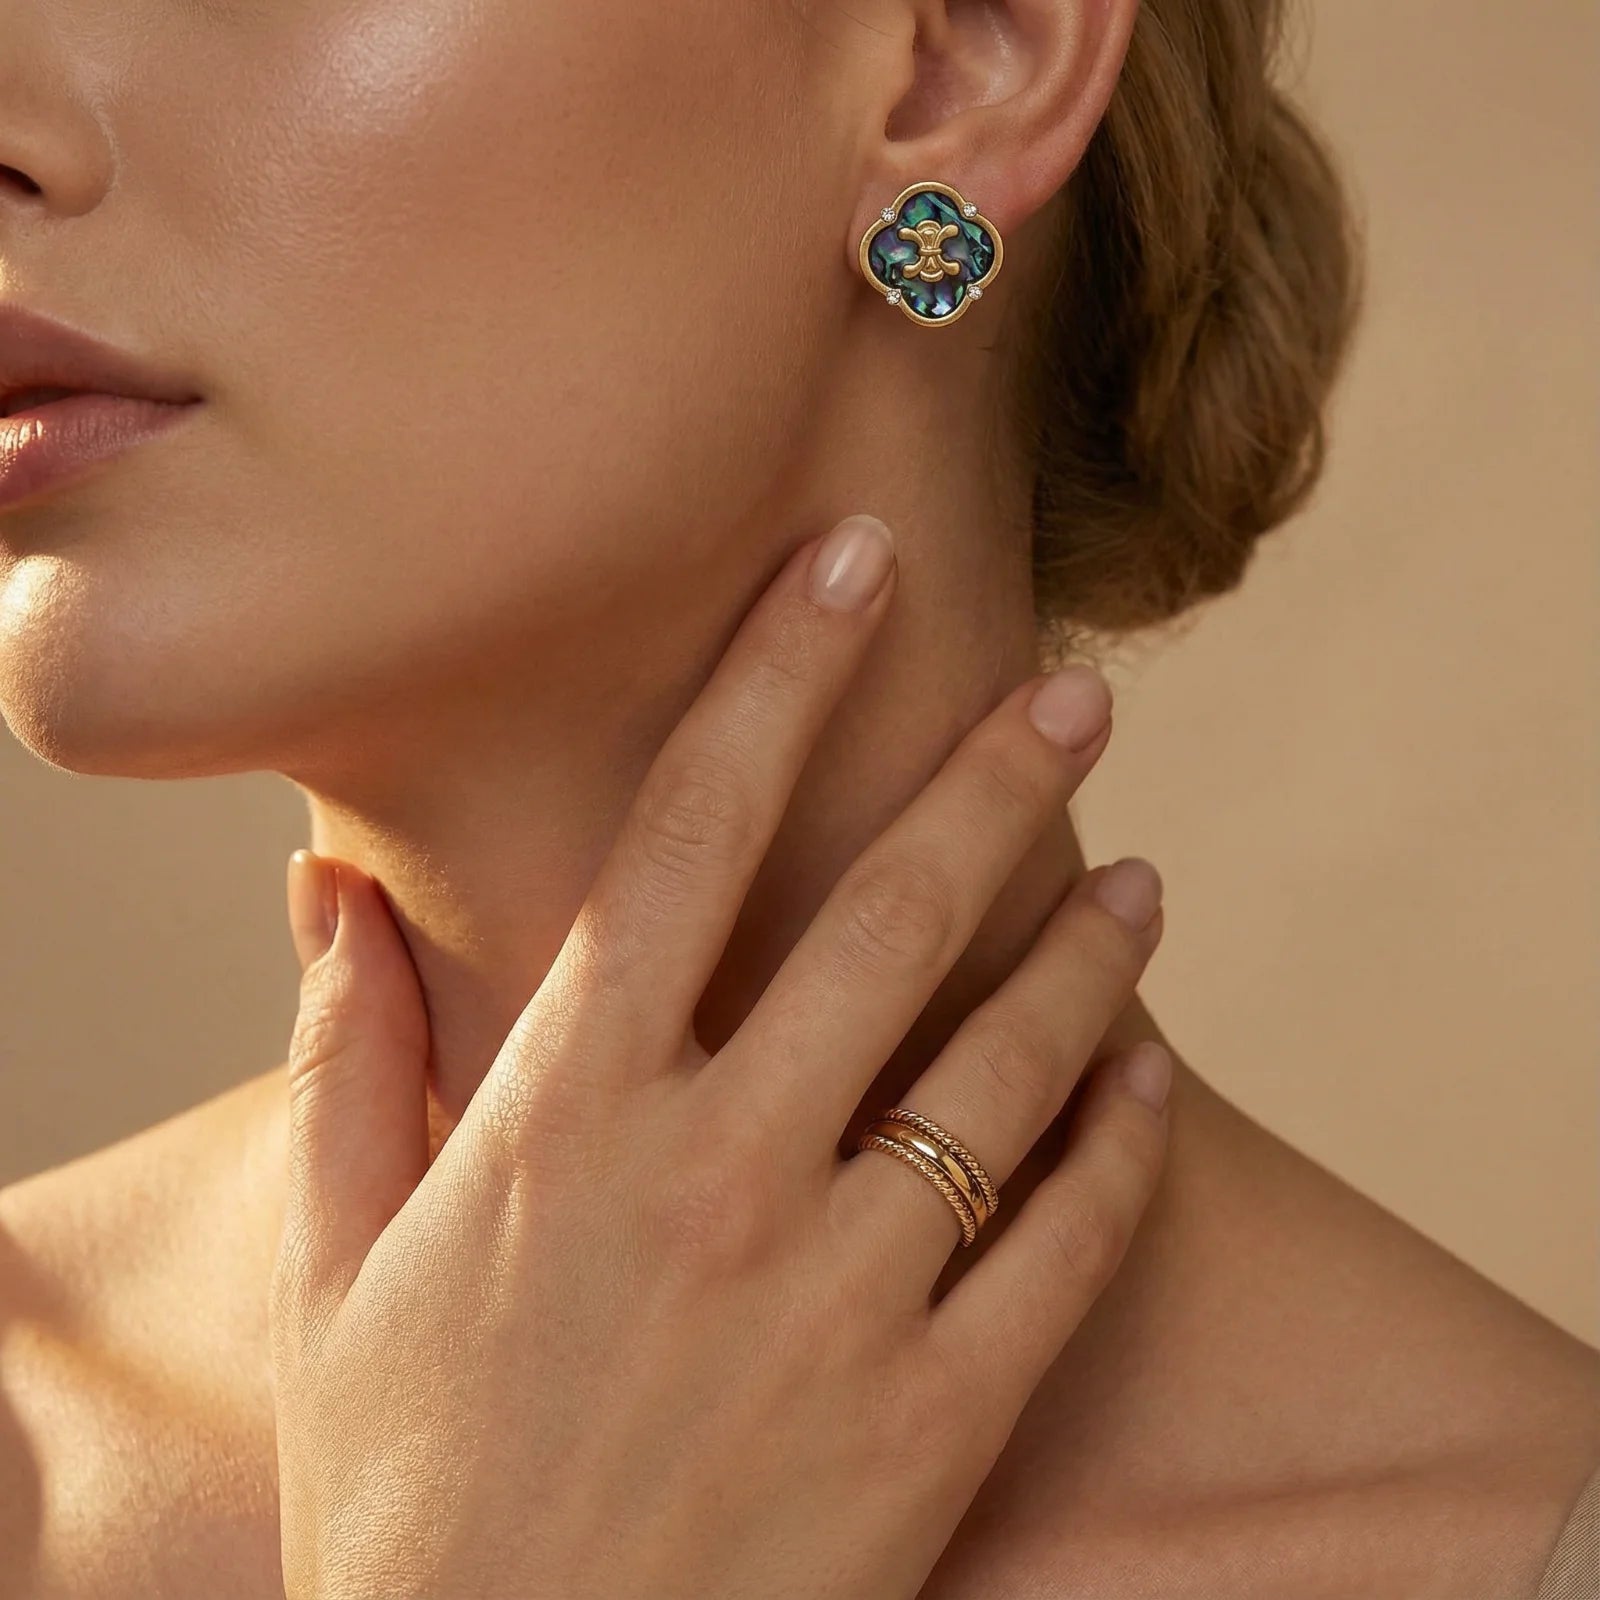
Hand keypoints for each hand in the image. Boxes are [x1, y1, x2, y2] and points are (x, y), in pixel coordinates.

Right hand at [271, 513, 1170, 1599]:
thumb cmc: (408, 1494)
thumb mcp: (332, 1271)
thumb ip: (343, 1063)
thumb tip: (318, 898)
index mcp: (564, 1114)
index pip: (687, 832)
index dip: (776, 676)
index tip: (852, 567)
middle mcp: (712, 1174)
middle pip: (884, 917)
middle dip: (991, 781)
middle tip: (1076, 696)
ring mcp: (837, 1295)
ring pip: (1003, 1066)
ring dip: (1089, 953)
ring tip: (1145, 877)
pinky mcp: (934, 1420)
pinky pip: (1065, 1245)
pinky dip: (1120, 1144)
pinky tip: (1146, 1073)